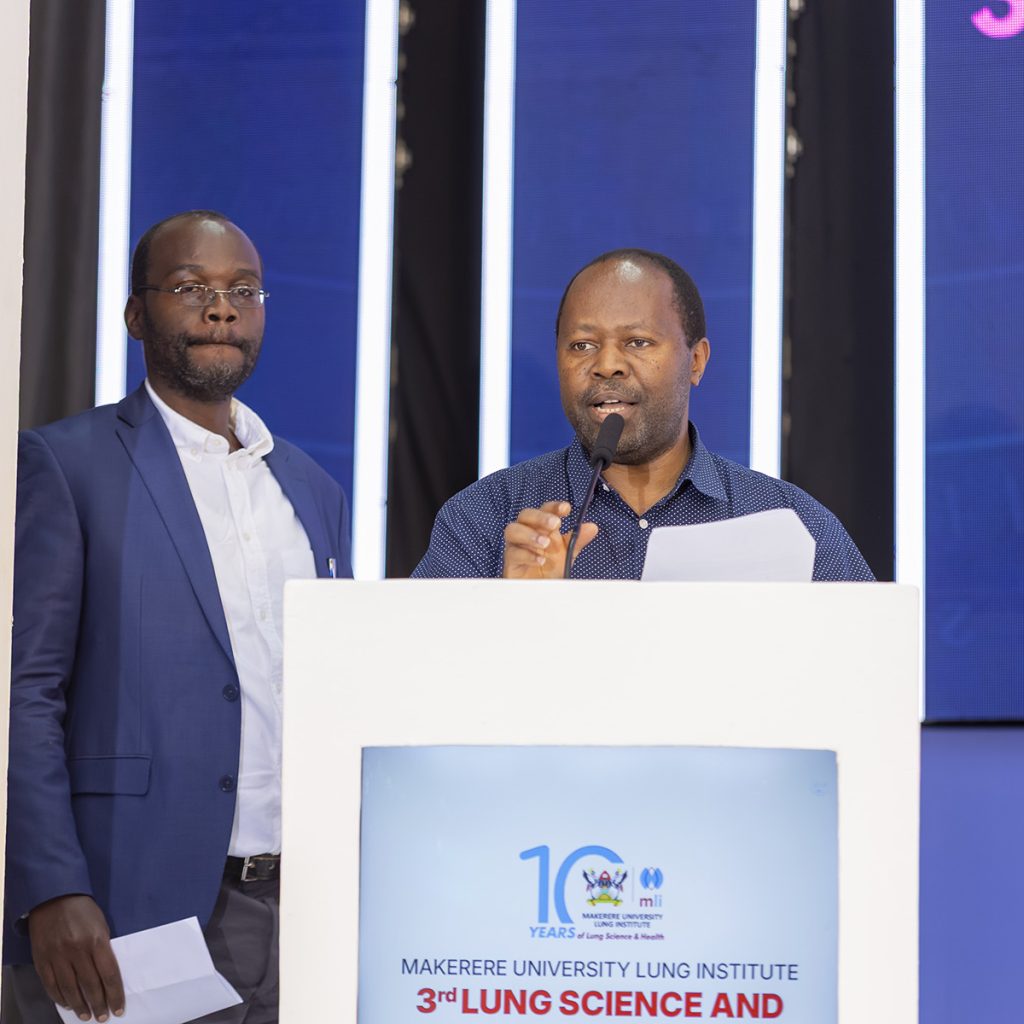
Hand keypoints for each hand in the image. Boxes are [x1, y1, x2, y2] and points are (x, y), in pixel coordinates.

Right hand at [28, 895, 124, 1020]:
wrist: (53, 896)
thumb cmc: (83, 909)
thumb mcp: (101, 923)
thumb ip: (103, 948)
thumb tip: (107, 974)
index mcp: (97, 940)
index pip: (109, 974)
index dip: (115, 994)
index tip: (119, 1009)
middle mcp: (77, 951)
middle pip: (90, 985)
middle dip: (99, 1004)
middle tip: (103, 1018)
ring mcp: (57, 956)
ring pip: (70, 989)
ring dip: (80, 1006)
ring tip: (87, 1016)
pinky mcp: (42, 960)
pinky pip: (51, 985)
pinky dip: (60, 998)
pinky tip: (68, 1004)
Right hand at [502, 500, 597, 578]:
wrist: (541, 593)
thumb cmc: (550, 569)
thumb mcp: (567, 554)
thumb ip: (577, 540)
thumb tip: (592, 527)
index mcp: (541, 527)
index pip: (544, 509)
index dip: (553, 506)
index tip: (566, 508)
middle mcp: (527, 533)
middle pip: (525, 515)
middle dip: (540, 517)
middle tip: (555, 524)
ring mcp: (516, 547)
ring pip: (512, 530)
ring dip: (530, 534)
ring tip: (545, 543)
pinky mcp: (511, 563)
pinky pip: (512, 553)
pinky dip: (527, 555)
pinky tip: (540, 561)